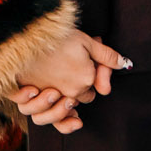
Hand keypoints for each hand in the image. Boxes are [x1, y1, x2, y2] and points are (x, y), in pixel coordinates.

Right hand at [13, 32, 130, 131]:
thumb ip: (107, 56)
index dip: (92, 74)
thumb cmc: (56, 36)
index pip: (96, 88)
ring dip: (67, 100)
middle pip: (83, 98)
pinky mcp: (34, 98)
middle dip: (81, 87)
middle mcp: (72, 92)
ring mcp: (52, 97)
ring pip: (66, 108)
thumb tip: (124, 64)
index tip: (85, 58)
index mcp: (86, 79)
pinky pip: (47, 115)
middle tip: (73, 66)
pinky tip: (50, 99)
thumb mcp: (86, 40)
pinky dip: (50, 110)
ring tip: (64, 85)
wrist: (25, 36)